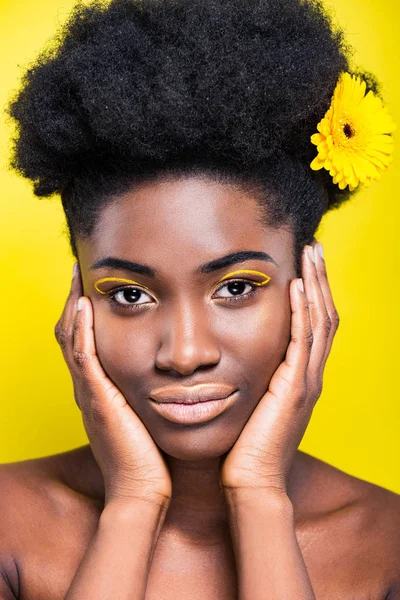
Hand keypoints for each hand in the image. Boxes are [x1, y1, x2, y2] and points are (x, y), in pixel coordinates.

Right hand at [55, 264, 171, 508]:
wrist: (143, 491)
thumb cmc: (151, 457)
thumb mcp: (148, 416)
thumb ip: (151, 393)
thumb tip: (177, 372)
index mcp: (101, 390)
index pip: (87, 341)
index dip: (87, 312)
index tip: (97, 285)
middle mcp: (89, 388)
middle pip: (72, 334)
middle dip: (76, 300)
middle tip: (82, 270)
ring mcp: (89, 393)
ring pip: (71, 339)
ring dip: (74, 304)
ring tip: (80, 275)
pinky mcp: (97, 399)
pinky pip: (83, 357)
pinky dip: (81, 329)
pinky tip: (85, 304)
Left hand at [219, 239, 339, 495]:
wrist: (250, 483)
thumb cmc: (244, 446)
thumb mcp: (251, 403)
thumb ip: (250, 379)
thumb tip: (228, 358)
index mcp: (299, 377)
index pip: (312, 324)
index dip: (312, 292)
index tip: (302, 263)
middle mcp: (309, 375)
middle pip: (324, 315)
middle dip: (320, 278)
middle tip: (314, 247)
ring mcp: (306, 381)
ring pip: (320, 321)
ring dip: (317, 284)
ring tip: (311, 252)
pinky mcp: (295, 388)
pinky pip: (304, 341)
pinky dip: (303, 310)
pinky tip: (298, 285)